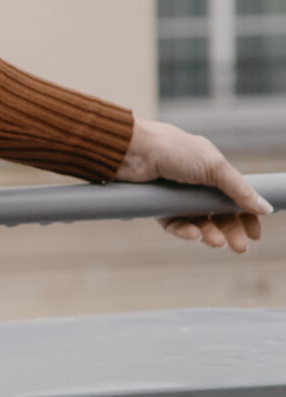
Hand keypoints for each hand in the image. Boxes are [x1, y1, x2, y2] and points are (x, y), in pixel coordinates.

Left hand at [115, 118, 272, 251]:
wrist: (132, 151)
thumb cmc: (172, 149)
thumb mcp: (213, 166)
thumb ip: (238, 188)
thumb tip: (264, 207)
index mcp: (209, 168)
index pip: (233, 197)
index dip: (245, 215)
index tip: (255, 234)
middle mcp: (193, 182)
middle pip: (217, 213)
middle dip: (230, 230)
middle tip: (240, 247)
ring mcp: (175, 195)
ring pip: (197, 221)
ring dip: (209, 233)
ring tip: (216, 242)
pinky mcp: (157, 206)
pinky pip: (174, 224)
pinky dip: (184, 231)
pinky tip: (193, 235)